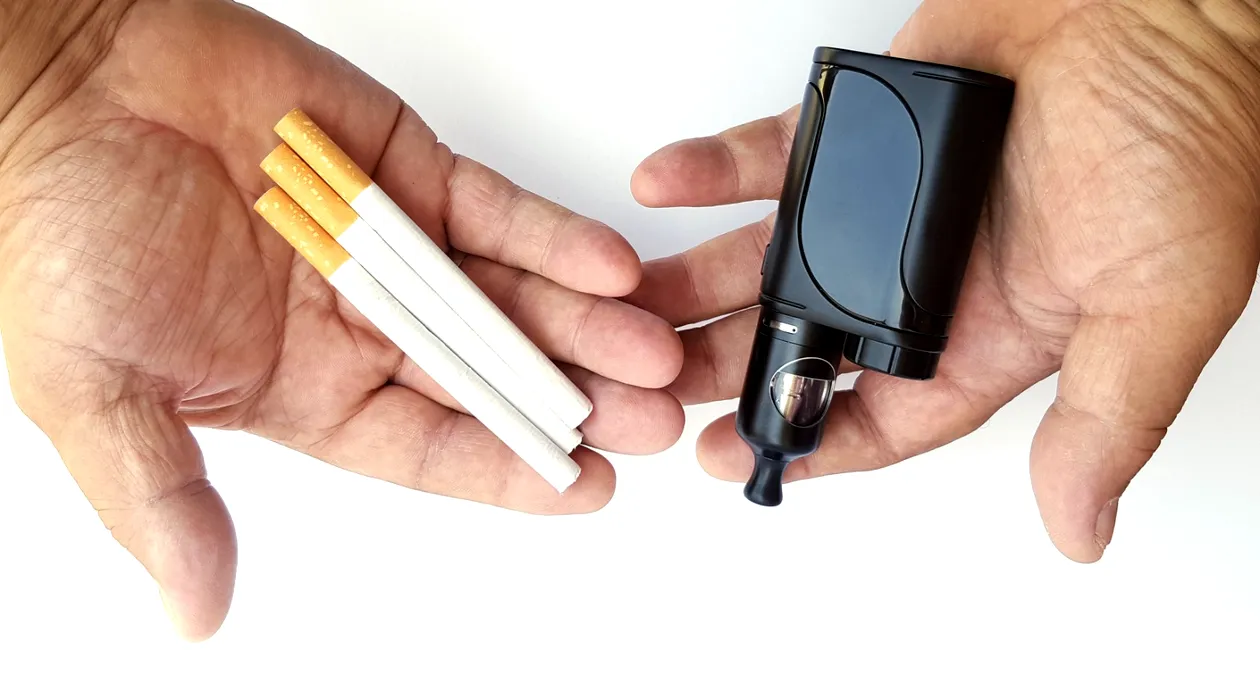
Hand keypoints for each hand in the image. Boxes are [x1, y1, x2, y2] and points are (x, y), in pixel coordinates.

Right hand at [0, 0, 683, 639]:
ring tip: (655, 353)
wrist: (60, 86)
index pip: (429, 448)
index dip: (508, 471)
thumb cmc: (60, 236)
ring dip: (586, 326)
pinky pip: (497, 213)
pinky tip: (609, 269)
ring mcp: (396, 248)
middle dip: (574, 402)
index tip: (587, 489)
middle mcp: (364, 327)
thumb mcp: (93, 391)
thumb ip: (162, 499)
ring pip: (512, 297)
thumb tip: (195, 615)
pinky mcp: (412, 173)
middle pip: (492, 376)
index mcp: (306, 392)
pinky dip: (551, 238)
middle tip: (653, 423)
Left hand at [629, 0, 1258, 561]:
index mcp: (989, 334)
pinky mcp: (859, 130)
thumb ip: (1104, 418)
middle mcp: (924, 276)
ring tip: (624, 306)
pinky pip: (766, 156)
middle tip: (645, 387)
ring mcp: (883, 203)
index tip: (726, 458)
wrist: (1170, 4)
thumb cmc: (1190, 141)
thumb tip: (1079, 533)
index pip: (880, 416)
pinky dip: (710, 169)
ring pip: (766, 258)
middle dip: (723, 368)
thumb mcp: (1158, 304)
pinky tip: (660, 185)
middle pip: (801, 343)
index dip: (804, 441)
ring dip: (696, 282)